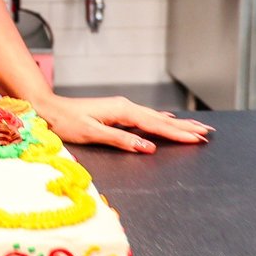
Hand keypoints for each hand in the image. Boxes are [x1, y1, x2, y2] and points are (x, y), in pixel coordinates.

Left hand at [28, 93, 212, 152]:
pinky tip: (165, 119)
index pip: (156, 125)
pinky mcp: (116, 112)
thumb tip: (148, 148)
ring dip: (175, 123)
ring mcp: (121, 109)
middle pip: (161, 119)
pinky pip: (145, 117)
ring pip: (155, 117)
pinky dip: (160, 120)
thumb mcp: (92, 134)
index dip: (178, 133)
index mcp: (122, 111)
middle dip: (184, 127)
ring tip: (195, 128)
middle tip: (207, 133)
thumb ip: (121, 140)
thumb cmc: (65, 122)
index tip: (198, 139)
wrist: (48, 109)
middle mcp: (124, 107)